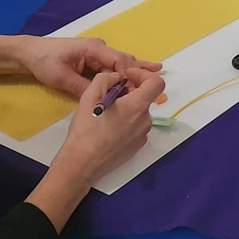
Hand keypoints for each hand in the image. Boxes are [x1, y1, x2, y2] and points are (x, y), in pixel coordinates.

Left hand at [19, 35, 160, 95]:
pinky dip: (127, 72)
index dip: (130, 75)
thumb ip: (82, 87)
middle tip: (156, 87)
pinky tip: (145, 71)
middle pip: (125, 61)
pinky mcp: (95, 60)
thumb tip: (101, 100)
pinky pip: (114, 67)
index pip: (119, 60)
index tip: (137, 90)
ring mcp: (98, 54)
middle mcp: (100, 48)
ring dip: (136, 73)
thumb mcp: (60, 77)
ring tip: (157, 77)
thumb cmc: (44, 61)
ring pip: (122, 64)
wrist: (30, 53)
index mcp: (94, 48)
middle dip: (138, 74)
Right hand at [50, 68, 166, 189]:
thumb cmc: (85, 131)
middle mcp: (145, 121)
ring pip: (139, 112)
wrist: (81, 164)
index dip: (143, 75)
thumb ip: (105, 78)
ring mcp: (142, 135)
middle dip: (130, 92)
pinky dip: (126, 121)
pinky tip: (109, 126)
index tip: (127, 77)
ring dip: (127, 107)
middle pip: (145, 98)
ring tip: (106, 113)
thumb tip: (117, 77)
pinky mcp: (137, 146)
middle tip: (109, 95)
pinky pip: (136, 126)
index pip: (156, 83)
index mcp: (137, 107)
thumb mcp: (90, 96)